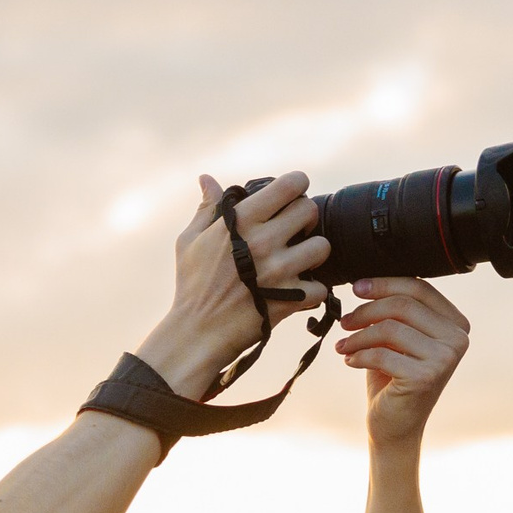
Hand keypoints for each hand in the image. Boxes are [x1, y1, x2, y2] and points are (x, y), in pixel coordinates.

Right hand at [135, 173, 330, 396]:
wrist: (197, 334)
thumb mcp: (189, 241)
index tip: (291, 196)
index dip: (296, 185)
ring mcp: (278, 271)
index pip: (290, 185)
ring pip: (323, 246)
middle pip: (310, 211)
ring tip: (300, 260)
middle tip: (295, 230)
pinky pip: (321, 287)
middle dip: (305, 218)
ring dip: (314, 253)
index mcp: (241, 221)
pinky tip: (298, 291)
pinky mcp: (289, 299)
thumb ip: (206, 208)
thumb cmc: (191, 286)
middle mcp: (263, 241)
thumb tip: (206, 179)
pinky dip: (313, 291)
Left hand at [337, 277, 470, 447]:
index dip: (384, 284)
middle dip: (366, 310)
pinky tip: (349, 360)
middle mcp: (458, 339)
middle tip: (344, 322)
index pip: (419, 288)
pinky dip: (359, 355)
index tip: (356, 288)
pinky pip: (382, 353)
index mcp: (456, 323)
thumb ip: (395, 310)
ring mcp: (445, 359)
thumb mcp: (397, 338)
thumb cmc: (393, 378)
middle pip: (403, 305)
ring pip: (390, 328)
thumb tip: (366, 282)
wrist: (395, 425)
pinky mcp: (426, 377)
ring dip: (358, 335)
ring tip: (343, 345)